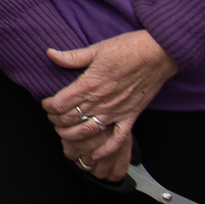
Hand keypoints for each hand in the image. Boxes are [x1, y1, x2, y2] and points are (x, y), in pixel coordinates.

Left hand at [42, 28, 176, 179]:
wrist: (158, 54)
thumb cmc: (128, 48)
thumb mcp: (96, 49)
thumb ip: (72, 57)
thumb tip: (50, 54)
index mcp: (89, 84)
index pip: (59, 103)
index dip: (48, 106)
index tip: (46, 103)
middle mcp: (100, 101)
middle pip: (69, 119)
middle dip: (56, 120)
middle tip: (53, 117)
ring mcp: (116, 111)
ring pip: (87, 132)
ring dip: (72, 135)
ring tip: (65, 132)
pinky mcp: (130, 116)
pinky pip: (118, 139)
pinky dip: (106, 149)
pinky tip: (95, 155)